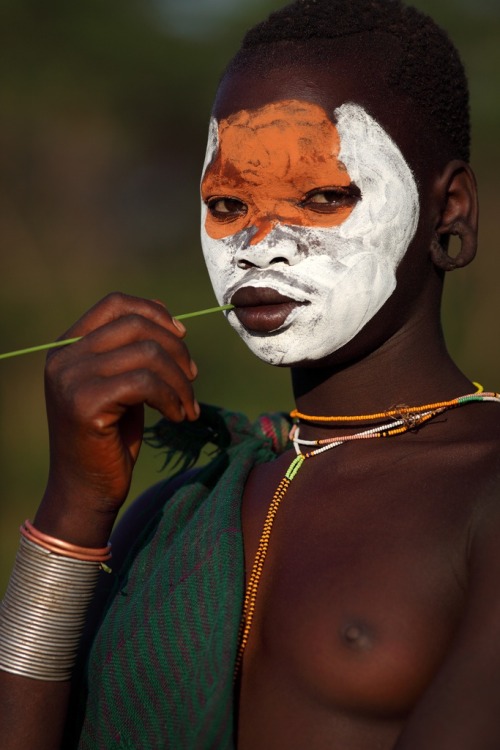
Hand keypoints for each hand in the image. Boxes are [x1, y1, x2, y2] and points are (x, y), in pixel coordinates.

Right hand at [36, 292, 197, 543]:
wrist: (86, 489)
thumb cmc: (109, 439)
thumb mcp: (120, 386)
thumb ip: (134, 354)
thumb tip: (175, 325)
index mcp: (67, 346)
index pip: (115, 304)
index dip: (155, 312)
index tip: (181, 336)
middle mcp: (63, 357)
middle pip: (136, 326)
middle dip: (176, 349)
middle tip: (192, 378)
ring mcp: (70, 379)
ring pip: (146, 353)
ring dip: (179, 380)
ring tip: (187, 406)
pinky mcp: (85, 404)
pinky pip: (145, 383)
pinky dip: (172, 398)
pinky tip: (178, 417)